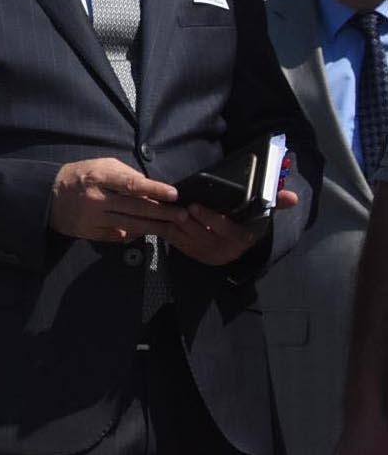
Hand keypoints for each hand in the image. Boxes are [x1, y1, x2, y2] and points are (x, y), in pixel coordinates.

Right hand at [48, 158, 183, 244]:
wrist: (47, 196)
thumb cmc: (79, 176)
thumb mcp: (100, 165)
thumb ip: (125, 174)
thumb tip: (151, 186)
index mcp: (99, 177)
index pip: (131, 184)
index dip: (154, 189)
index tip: (173, 193)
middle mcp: (96, 199)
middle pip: (135, 207)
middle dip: (162, 212)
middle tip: (182, 215)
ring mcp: (93, 218)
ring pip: (130, 224)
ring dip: (154, 226)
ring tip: (172, 226)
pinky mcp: (90, 233)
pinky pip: (118, 236)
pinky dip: (134, 234)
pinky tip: (147, 231)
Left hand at [160, 193, 291, 268]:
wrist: (236, 242)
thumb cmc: (248, 222)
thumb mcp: (262, 212)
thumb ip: (275, 202)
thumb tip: (293, 197)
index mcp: (243, 239)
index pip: (225, 229)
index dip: (209, 218)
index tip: (194, 205)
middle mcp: (226, 251)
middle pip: (202, 235)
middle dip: (186, 221)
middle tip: (175, 206)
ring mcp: (209, 255)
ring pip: (188, 240)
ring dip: (174, 225)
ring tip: (165, 210)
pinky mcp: (195, 256)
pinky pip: (179, 245)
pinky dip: (169, 232)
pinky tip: (162, 219)